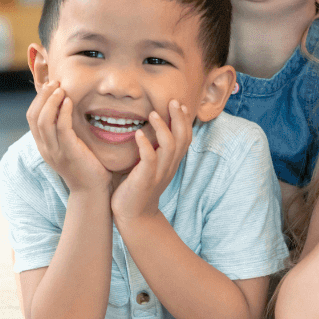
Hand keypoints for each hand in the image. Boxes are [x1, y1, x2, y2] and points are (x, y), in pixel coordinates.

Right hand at [27, 81, 110, 192]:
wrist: (92, 190)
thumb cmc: (86, 166)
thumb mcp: (71, 146)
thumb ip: (66, 131)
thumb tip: (69, 110)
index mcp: (44, 145)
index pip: (32, 117)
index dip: (38, 99)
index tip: (50, 85)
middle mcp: (45, 147)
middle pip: (34, 116)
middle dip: (42, 96)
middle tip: (54, 82)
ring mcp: (55, 150)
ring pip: (44, 121)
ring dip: (51, 101)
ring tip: (60, 88)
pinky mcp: (68, 152)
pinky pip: (61, 129)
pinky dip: (63, 112)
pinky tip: (69, 101)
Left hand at [111, 100, 192, 222]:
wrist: (134, 217)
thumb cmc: (137, 189)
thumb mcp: (150, 168)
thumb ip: (152, 151)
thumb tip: (145, 131)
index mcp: (172, 163)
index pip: (185, 138)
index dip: (185, 121)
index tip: (180, 105)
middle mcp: (169, 166)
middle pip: (181, 138)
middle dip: (179, 118)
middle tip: (173, 101)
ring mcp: (159, 173)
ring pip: (169, 146)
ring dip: (162, 128)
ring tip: (153, 113)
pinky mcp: (145, 180)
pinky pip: (149, 160)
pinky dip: (145, 145)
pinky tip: (138, 134)